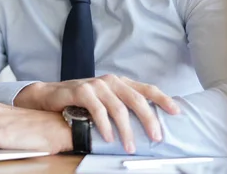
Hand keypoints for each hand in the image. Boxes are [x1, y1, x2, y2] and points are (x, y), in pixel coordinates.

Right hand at [14, 75, 179, 153]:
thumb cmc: (80, 101)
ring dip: (126, 130)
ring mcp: (96, 84)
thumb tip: (146, 125)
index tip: (176, 112)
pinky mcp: (81, 91)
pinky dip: (105, 126)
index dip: (163, 99)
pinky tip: (108, 137)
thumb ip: (122, 105)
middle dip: (148, 119)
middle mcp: (110, 81)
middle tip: (155, 137)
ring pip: (118, 108)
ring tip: (129, 145)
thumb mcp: (104, 100)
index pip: (146, 88)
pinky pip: (98, 110)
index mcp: (119, 82)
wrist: (50, 95)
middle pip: (136, 99)